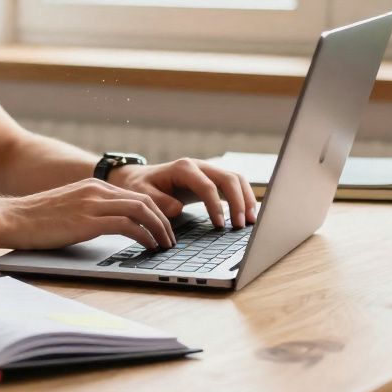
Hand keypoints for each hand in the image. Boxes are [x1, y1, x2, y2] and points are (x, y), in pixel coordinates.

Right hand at [0, 178, 175, 250]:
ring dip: (159, 228)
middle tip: (171, 238)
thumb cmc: (35, 219)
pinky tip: (149, 246)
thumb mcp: (68, 208)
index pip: (135, 194)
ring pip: (141, 210)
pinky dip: (144, 236)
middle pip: (145, 200)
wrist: (12, 218)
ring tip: (165, 245)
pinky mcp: (88, 221)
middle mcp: (96, 190)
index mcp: (93, 185)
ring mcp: (92, 204)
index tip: (163, 227)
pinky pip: (127, 225)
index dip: (155, 211)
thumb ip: (89, 211)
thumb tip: (107, 226)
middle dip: (163, 220)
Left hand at [108, 158, 258, 228]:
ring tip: (251, 222)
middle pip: (228, 178)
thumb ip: (158, 201)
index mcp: (183, 168)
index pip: (207, 186)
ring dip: (246, 199)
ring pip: (236, 179)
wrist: (141, 178)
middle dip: (238, 201)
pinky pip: (234, 185)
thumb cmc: (141, 186)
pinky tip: (247, 215)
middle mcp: (199, 166)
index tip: (220, 225)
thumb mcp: (142, 193)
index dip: (216, 205)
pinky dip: (243, 198)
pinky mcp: (212, 180)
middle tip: (242, 225)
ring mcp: (208, 171)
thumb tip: (176, 209)